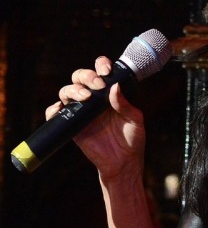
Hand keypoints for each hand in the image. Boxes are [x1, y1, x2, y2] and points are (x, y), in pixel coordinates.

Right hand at [46, 56, 145, 178]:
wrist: (123, 162)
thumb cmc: (132, 139)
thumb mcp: (135, 120)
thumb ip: (125, 104)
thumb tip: (114, 86)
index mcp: (109, 93)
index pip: (100, 71)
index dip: (101, 65)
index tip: (107, 72)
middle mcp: (93, 99)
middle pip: (80, 77)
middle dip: (86, 75)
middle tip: (98, 85)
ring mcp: (81, 111)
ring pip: (67, 91)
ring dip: (73, 89)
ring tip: (85, 97)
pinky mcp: (72, 125)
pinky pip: (55, 113)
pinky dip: (53, 109)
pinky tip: (61, 108)